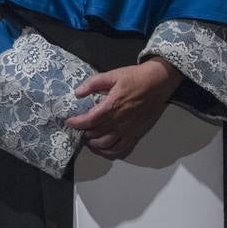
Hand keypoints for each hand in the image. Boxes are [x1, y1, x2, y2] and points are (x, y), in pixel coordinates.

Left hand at [65, 57, 183, 159]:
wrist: (158, 83)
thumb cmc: (135, 78)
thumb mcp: (112, 75)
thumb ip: (93, 83)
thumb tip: (77, 92)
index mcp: (112, 106)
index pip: (90, 120)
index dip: (77, 123)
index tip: (68, 122)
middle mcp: (119, 121)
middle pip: (96, 133)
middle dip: (83, 132)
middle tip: (77, 128)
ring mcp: (128, 130)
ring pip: (106, 145)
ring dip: (94, 144)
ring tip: (87, 139)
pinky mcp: (136, 134)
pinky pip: (121, 149)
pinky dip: (109, 152)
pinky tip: (102, 148)